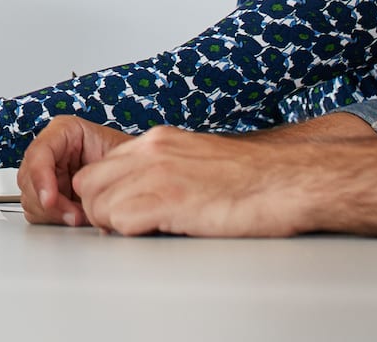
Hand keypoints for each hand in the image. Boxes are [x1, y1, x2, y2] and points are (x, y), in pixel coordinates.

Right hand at [19, 115, 131, 226]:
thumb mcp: (123, 157)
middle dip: (49, 202)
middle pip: (28, 178)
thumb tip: (84, 195)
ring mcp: (49, 173)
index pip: (39, 152)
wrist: (143, 177)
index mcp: (65, 131)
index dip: (40, 178)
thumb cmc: (136, 160)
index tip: (49, 200)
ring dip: (54, 213)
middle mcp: (52, 151)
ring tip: (82, 216)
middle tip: (75, 216)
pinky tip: (77, 217)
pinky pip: (39, 212)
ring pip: (30, 197)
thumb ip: (103, 172)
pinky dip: (55, 219)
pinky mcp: (51, 194)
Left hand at [70, 127, 305, 237]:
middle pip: (89, 183)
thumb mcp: (197, 159)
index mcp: (158, 141)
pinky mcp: (171, 200)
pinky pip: (122, 222)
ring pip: (99, 204)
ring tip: (144, 231)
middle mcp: (152, 151)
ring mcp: (159, 174)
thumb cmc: (253, 179)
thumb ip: (165, 169)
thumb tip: (142, 194)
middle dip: (99, 209)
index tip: (120, 212)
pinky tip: (157, 234)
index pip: (101, 167)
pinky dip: (131, 234)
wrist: (288, 181)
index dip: (105, 195)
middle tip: (125, 226)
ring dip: (114, 225)